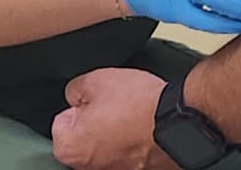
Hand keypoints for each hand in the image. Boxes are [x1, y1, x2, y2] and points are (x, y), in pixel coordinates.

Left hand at [52, 68, 174, 169]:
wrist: (178, 119)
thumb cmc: (140, 104)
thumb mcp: (97, 80)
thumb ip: (74, 90)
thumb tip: (75, 96)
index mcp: (70, 148)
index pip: (62, 122)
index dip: (80, 105)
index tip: (95, 100)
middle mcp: (88, 168)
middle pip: (83, 138)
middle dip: (95, 123)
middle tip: (115, 107)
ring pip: (106, 147)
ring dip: (115, 135)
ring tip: (133, 116)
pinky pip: (128, 154)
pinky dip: (134, 144)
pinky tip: (144, 129)